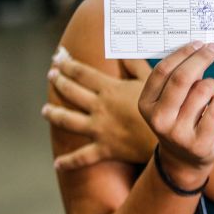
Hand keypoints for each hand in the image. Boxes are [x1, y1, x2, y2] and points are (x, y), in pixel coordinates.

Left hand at [42, 47, 156, 169]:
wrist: (169, 134)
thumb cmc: (164, 105)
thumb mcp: (151, 80)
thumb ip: (134, 63)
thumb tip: (121, 49)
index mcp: (109, 89)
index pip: (81, 73)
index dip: (67, 63)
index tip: (58, 56)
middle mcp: (99, 107)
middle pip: (71, 92)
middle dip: (58, 81)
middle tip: (50, 74)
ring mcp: (98, 129)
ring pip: (68, 121)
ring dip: (54, 114)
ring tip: (45, 110)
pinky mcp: (103, 149)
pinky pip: (81, 157)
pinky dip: (68, 162)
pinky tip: (57, 164)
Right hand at [139, 41, 213, 189]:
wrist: (183, 159)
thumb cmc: (177, 117)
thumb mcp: (166, 100)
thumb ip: (174, 76)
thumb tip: (196, 46)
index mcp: (146, 104)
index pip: (163, 71)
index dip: (183, 53)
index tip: (198, 43)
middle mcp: (159, 119)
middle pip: (182, 78)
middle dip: (201, 58)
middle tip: (213, 48)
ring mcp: (178, 133)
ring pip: (204, 90)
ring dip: (213, 84)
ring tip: (211, 90)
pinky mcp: (199, 144)